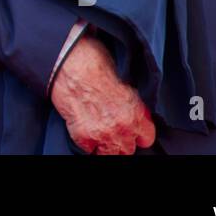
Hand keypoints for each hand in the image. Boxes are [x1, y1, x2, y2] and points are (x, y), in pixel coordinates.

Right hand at [50, 35, 155, 154]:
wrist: (68, 62)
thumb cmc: (93, 62)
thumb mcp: (123, 78)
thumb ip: (131, 101)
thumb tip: (134, 109)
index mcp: (134, 112)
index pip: (147, 137)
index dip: (140, 132)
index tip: (134, 129)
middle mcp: (121, 127)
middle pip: (127, 149)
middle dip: (123, 139)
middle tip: (114, 127)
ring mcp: (100, 134)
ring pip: (109, 153)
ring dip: (106, 144)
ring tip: (100, 131)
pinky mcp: (81, 135)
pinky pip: (88, 149)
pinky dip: (88, 142)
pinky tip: (86, 128)